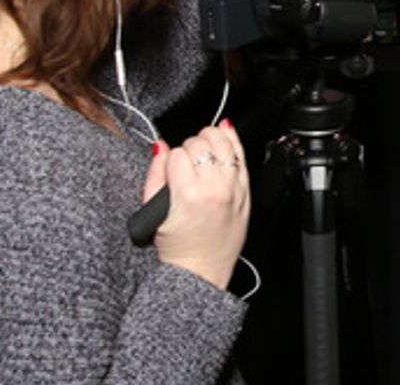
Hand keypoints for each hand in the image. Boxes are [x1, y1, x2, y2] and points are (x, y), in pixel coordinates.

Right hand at [143, 122, 249, 289]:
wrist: (202, 269)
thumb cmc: (178, 247)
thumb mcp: (153, 212)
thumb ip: (155, 175)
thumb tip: (160, 147)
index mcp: (188, 193)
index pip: (177, 153)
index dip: (171, 159)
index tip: (172, 170)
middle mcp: (214, 187)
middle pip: (200, 144)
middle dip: (189, 149)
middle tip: (186, 165)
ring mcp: (234, 188)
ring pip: (223, 143)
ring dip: (210, 140)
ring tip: (202, 149)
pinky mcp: (245, 191)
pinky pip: (242, 155)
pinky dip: (233, 139)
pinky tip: (226, 130)